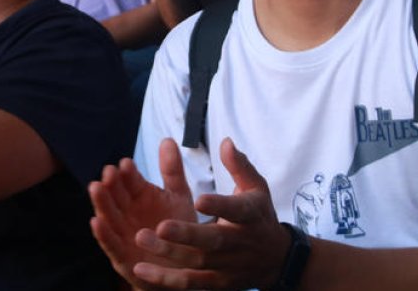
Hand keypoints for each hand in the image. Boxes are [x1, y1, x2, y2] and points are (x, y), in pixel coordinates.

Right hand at [89, 138, 198, 289]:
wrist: (183, 266)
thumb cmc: (177, 230)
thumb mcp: (178, 197)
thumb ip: (172, 171)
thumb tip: (167, 139)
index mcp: (140, 196)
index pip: (131, 181)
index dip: (128, 173)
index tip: (126, 163)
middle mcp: (128, 213)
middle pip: (116, 196)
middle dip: (111, 184)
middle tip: (109, 172)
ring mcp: (122, 234)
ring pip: (109, 216)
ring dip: (101, 203)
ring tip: (96, 187)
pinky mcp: (121, 257)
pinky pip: (110, 244)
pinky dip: (102, 234)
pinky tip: (96, 221)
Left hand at [132, 138, 290, 290]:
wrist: (277, 260)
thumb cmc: (259, 216)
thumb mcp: (256, 188)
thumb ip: (239, 166)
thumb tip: (225, 141)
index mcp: (250, 215)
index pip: (237, 210)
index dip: (219, 206)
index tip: (199, 199)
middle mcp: (240, 242)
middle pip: (213, 241)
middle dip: (187, 234)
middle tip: (160, 226)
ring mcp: (229, 266)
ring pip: (198, 262)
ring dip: (169, 254)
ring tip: (140, 239)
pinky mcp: (218, 282)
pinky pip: (191, 283)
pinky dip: (167, 280)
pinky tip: (141, 269)